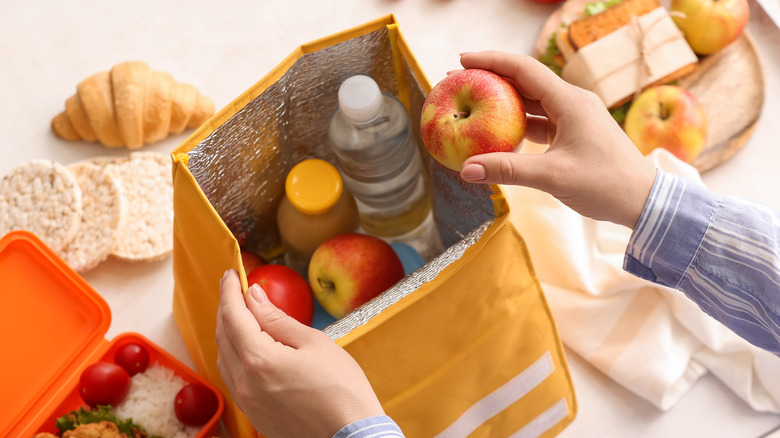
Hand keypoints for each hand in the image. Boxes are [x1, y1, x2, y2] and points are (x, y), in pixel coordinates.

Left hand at [215, 269, 384, 437]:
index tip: (230, 273)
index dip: (230, 291)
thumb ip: (278, 319)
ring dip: (228, 332)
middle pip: (223, 335)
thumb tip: (254, 297)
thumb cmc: (341, 388)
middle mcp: (244, 382)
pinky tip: (247, 348)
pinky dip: (233, 355)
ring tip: (241, 314)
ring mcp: (247, 401)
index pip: (234, 315)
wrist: (350, 436)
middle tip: (234, 288)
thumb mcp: (313, 342)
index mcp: (258, 359)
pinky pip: (232, 378)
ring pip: (224, 358)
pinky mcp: (254, 414)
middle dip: (227, 308)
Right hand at [458, 51, 656, 228]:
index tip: (462, 59)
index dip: (491, 61)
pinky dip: (517, 122)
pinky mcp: (574, 133)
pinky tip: (498, 131)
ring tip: (472, 103)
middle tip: (459, 81)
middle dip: (491, 78)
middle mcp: (572, 102)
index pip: (524, 69)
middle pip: (525, 81)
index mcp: (570, 102)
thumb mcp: (552, 177)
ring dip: (502, 101)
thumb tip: (466, 169)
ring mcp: (574, 117)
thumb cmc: (605, 185)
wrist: (643, 200)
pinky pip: (540, 120)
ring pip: (531, 101)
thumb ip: (508, 170)